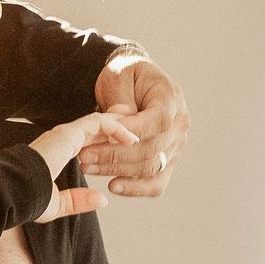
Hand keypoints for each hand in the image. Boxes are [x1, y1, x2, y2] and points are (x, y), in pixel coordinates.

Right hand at [29, 111, 138, 220]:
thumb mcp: (57, 204)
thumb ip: (78, 201)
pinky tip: (131, 138)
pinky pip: (98, 123)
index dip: (105, 143)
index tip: (123, 148)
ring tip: (138, 134)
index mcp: (57, 153)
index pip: (86, 142)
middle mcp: (60, 140)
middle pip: (94, 128)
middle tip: (136, 132)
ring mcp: (64, 134)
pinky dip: (116, 127)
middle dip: (116, 129)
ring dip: (120, 126)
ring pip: (99, 122)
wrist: (13, 191)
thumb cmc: (27, 200)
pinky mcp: (68, 133)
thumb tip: (102, 200)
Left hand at [80, 51, 189, 197]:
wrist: (134, 82)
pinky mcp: (168, 161)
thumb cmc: (126, 75)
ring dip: (118, 171)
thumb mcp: (118, 76)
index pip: (158, 121)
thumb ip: (120, 98)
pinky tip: (113, 186)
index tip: (104, 135)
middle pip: (152, 149)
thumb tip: (120, 117)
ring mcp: (176, 145)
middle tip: (84, 155)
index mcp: (171, 99)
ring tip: (89, 167)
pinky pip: (156, 182)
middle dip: (114, 155)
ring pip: (151, 169)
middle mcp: (180, 124)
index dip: (132, 131)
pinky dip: (136, 188)